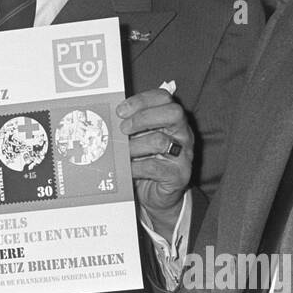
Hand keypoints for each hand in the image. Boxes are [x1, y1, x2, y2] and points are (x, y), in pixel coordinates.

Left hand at [117, 88, 192, 228]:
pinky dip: (136, 167)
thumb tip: (108, 117)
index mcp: (172, 119)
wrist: (155, 195)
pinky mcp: (180, 175)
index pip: (163, 97)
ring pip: (160, 141)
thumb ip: (130, 126)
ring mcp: (184, 154)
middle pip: (173, 113)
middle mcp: (183, 133)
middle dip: (143, 117)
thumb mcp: (138, 139)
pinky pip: (155, 167)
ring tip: (122, 153)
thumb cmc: (144, 161)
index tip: (120, 110)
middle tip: (123, 129)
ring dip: (134, 146)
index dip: (141, 100)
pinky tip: (127, 168)